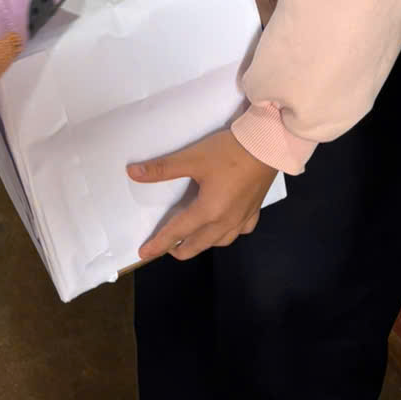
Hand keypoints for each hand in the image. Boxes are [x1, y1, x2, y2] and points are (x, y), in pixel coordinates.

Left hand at [129, 129, 276, 261]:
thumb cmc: (228, 153)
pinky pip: (238, 232)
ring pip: (218, 242)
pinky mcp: (254, 211)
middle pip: (198, 244)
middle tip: (165, 248)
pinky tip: (224, 227)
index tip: (143, 253)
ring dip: (201, 244)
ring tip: (191, 239)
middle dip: (179, 249)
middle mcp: (224, 222)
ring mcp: (242, 219)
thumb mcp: (192, 158)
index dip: (158, 243)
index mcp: (207, 212)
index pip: (176, 232)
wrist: (267, 146)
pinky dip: (226, 234)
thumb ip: (162, 168)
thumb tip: (133, 173)